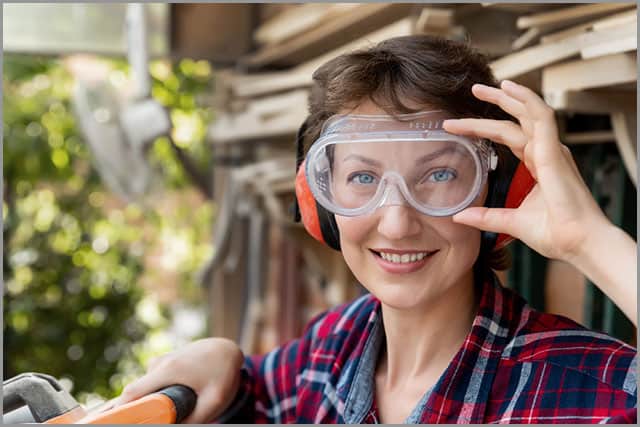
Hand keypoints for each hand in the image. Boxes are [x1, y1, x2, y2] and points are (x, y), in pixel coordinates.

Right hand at [112, 338, 243, 423]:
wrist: (227, 350)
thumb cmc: (222, 373)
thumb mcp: (213, 401)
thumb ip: (193, 418)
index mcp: (168, 370)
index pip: (132, 392)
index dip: (119, 409)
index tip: (113, 420)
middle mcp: (160, 363)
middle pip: (136, 390)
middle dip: (135, 407)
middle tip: (140, 420)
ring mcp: (162, 360)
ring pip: (146, 385)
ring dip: (150, 398)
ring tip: (164, 409)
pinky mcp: (165, 361)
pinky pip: (153, 380)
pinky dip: (156, 391)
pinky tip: (171, 397)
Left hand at [443, 80, 609, 262]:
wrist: (578, 244)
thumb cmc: (556, 234)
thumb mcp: (511, 222)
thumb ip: (485, 216)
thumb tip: (459, 216)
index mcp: (539, 164)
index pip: (509, 136)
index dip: (484, 128)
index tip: (457, 125)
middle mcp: (546, 153)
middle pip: (518, 119)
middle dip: (496, 102)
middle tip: (473, 89)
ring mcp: (552, 151)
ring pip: (527, 113)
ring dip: (506, 97)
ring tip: (480, 87)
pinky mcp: (553, 153)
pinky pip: (542, 117)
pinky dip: (526, 100)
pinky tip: (510, 89)